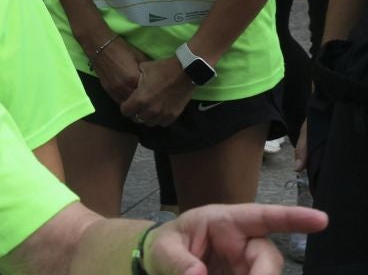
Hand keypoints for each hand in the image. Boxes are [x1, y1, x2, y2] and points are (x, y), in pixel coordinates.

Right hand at [92, 34, 148, 104]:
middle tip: (150, 99)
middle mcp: (123, 87)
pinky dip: (125, 101)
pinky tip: (130, 98)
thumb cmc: (121, 48)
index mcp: (133, 78)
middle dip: (144, 100)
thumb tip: (154, 80)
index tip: (157, 93)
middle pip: (137, 101)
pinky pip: (119, 101)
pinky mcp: (107, 90)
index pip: (147, 93)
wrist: (99, 45)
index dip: (152, 93)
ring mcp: (114, 90)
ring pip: (128, 104)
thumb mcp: (139, 57)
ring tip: (141, 101)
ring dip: (134, 103)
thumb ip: (146, 71)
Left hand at [122, 54, 194, 127]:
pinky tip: (159, 111)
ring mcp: (162, 114)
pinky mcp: (173, 115)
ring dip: (147, 117)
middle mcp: (150, 110)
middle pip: (136, 119)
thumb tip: (129, 82)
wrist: (185, 72)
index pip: (125, 111)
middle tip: (138, 106)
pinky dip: (159, 119)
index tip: (127, 103)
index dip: (125, 107)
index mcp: (140, 99)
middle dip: (135, 113)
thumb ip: (134, 79)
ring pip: (149, 123)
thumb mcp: (142, 69)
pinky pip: (162, 123)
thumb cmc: (162, 68)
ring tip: (148, 109)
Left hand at [141, 205, 326, 273]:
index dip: (292, 218)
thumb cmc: (166, 246)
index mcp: (224, 221)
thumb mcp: (163, 249)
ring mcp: (247, 266)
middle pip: (268, 257)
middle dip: (264, 274)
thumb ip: (177, 260)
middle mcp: (243, 244)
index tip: (321, 219)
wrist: (163, 264)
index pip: (261, 216)